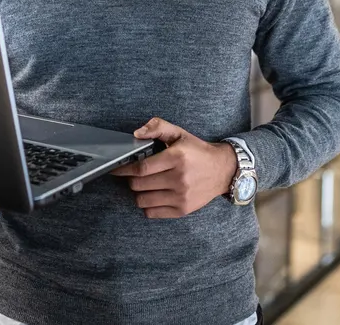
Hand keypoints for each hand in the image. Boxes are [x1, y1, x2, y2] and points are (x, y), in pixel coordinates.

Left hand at [112, 118, 237, 218]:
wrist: (222, 170)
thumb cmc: (197, 151)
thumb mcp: (179, 133)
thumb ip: (157, 127)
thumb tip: (136, 133)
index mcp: (176, 158)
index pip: (141, 168)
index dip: (124, 169)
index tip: (116, 169)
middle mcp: (179, 179)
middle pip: (139, 185)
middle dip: (131, 180)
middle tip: (134, 175)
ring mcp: (181, 196)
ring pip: (143, 201)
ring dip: (139, 193)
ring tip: (144, 185)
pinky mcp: (182, 209)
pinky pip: (152, 213)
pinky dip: (147, 206)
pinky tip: (153, 196)